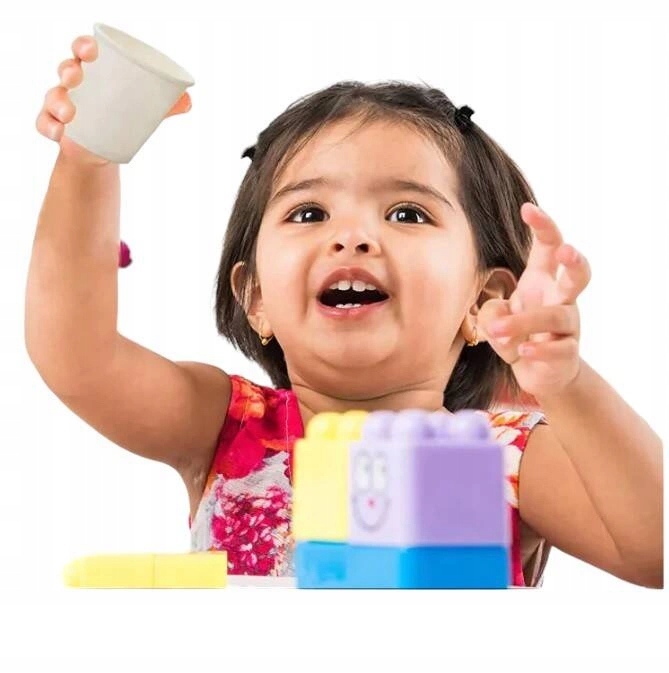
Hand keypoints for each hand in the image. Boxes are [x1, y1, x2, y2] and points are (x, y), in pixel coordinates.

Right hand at [36, 35, 191, 165]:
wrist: (102, 150)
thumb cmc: (122, 118)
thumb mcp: (144, 111)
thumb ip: (166, 105)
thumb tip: (190, 100)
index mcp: (93, 71)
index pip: (84, 50)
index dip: (84, 46)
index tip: (91, 50)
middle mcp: (73, 83)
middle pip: (66, 68)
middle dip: (68, 70)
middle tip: (77, 78)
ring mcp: (60, 103)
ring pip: (53, 96)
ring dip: (58, 102)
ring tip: (70, 114)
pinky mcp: (53, 125)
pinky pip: (43, 123)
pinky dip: (48, 127)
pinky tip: (58, 133)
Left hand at [477, 203, 590, 400]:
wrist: (539, 373)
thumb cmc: (517, 334)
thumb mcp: (494, 319)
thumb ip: (491, 312)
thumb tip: (497, 317)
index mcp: (542, 280)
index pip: (549, 246)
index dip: (543, 226)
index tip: (527, 208)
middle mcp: (561, 299)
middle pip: (578, 275)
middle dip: (574, 261)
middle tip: (565, 252)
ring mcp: (568, 326)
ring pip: (557, 316)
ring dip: (525, 321)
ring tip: (497, 329)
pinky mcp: (568, 353)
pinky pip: (558, 349)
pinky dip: (538, 350)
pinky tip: (522, 352)